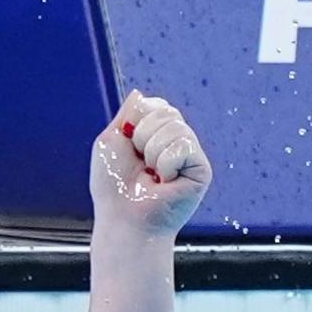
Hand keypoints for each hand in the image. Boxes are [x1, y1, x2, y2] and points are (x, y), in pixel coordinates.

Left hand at [88, 90, 211, 241]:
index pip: (156, 105)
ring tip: (152, 175)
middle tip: (140, 163)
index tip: (128, 142)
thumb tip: (139, 94)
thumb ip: (127, 115)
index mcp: (155, 136)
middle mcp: (175, 143)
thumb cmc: (114, 187)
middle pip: (167, 111)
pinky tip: (165, 181)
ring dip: (152, 151)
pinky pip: (184, 145)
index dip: (138, 119)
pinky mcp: (201, 169)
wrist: (124, 218)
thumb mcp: (111, 141)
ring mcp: (190, 155)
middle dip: (143, 135)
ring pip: (176, 126)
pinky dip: (166, 162)